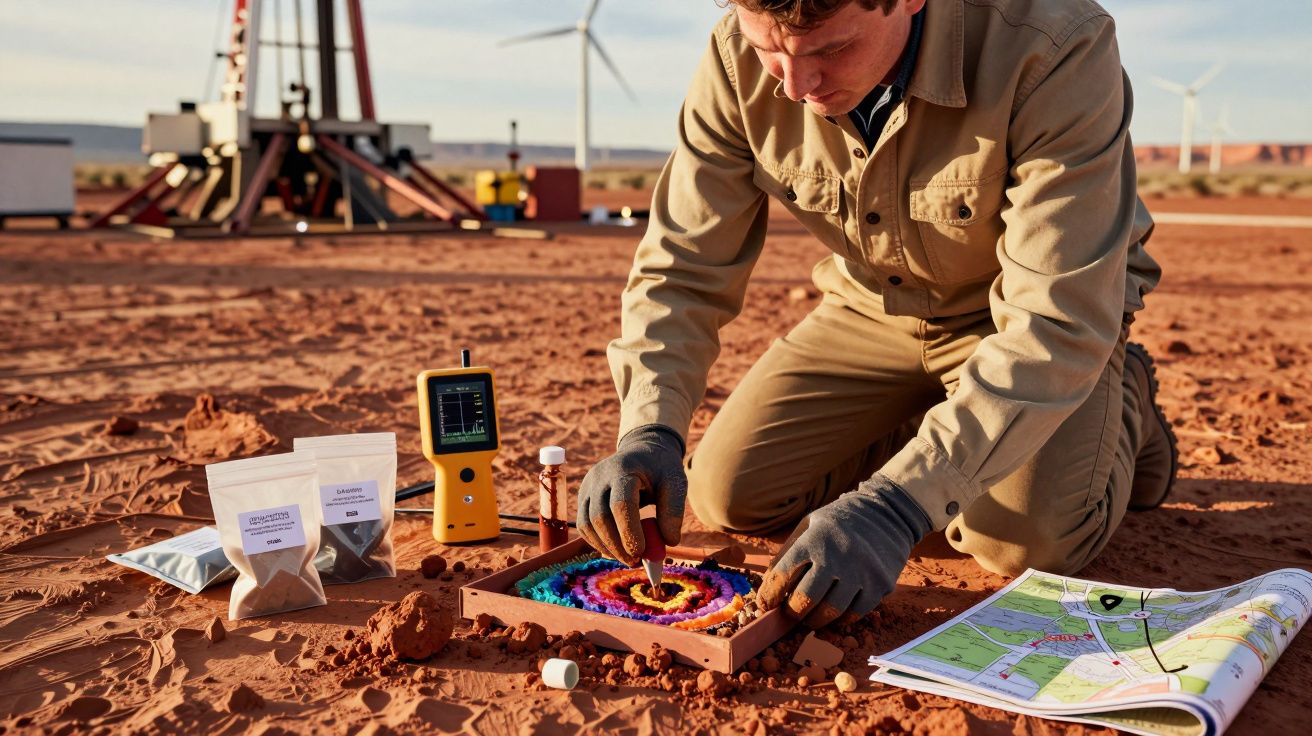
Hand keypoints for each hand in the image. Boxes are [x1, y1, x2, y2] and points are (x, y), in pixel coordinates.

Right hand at [576, 425, 686, 565]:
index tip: (642, 552)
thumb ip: (673, 511)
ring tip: (627, 557)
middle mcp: (600, 476)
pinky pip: (583, 525)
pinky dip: (597, 542)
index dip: (629, 532)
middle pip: (599, 517)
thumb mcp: (676, 483)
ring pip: (586, 524)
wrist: (642, 452)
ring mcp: (588, 486)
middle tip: (635, 561)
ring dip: (606, 547)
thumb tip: (668, 542)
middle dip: (616, 545)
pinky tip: (615, 549)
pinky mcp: (583, 496)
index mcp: (624, 469)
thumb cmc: (661, 469)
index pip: (621, 504)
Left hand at [758, 473, 930, 627]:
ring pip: (831, 612)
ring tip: (811, 618)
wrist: (885, 513)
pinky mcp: (881, 584)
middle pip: (806, 599)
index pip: (782, 575)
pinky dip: (841, 620)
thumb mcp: (807, 527)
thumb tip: (768, 591)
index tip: (766, 604)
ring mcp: (861, 571)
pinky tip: (835, 615)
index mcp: (813, 539)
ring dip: (816, 620)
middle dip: (793, 612)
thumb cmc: (837, 523)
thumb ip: (787, 555)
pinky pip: (856, 614)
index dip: (769, 595)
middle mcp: (837, 556)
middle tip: (790, 615)